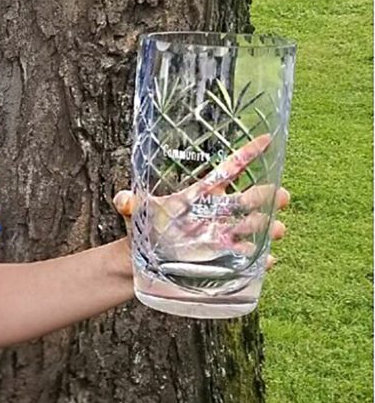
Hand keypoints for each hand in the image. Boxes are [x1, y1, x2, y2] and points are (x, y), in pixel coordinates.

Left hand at [112, 134, 289, 265]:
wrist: (141, 262)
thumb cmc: (143, 230)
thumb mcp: (135, 213)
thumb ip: (129, 203)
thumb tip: (121, 199)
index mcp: (203, 194)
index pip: (229, 169)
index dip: (248, 153)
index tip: (268, 139)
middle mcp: (219, 212)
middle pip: (252, 198)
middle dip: (270, 194)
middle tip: (282, 195)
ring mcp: (225, 236)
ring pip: (258, 227)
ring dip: (270, 226)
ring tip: (277, 229)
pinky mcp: (226, 261)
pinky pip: (251, 260)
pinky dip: (261, 261)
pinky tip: (266, 261)